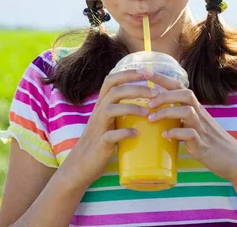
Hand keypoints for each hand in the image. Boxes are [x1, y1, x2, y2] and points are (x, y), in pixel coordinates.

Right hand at [60, 69, 156, 187]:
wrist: (80, 165)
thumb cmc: (99, 142)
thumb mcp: (108, 122)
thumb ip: (121, 111)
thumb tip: (146, 103)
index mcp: (101, 105)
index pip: (111, 80)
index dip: (128, 73)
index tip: (146, 71)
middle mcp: (98, 112)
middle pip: (114, 91)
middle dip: (136, 88)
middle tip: (156, 92)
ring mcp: (98, 128)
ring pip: (110, 109)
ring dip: (130, 108)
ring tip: (147, 112)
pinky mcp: (100, 144)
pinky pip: (111, 135)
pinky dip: (124, 133)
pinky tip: (136, 133)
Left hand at [144, 70, 236, 181]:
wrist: (232, 158)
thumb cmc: (209, 141)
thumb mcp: (194, 124)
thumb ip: (178, 116)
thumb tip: (154, 112)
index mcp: (195, 107)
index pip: (178, 86)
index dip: (162, 78)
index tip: (145, 72)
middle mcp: (199, 113)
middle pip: (184, 93)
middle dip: (163, 94)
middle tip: (147, 102)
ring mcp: (202, 128)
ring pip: (186, 111)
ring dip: (166, 112)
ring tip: (151, 119)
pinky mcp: (202, 143)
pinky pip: (190, 134)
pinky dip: (176, 133)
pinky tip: (165, 136)